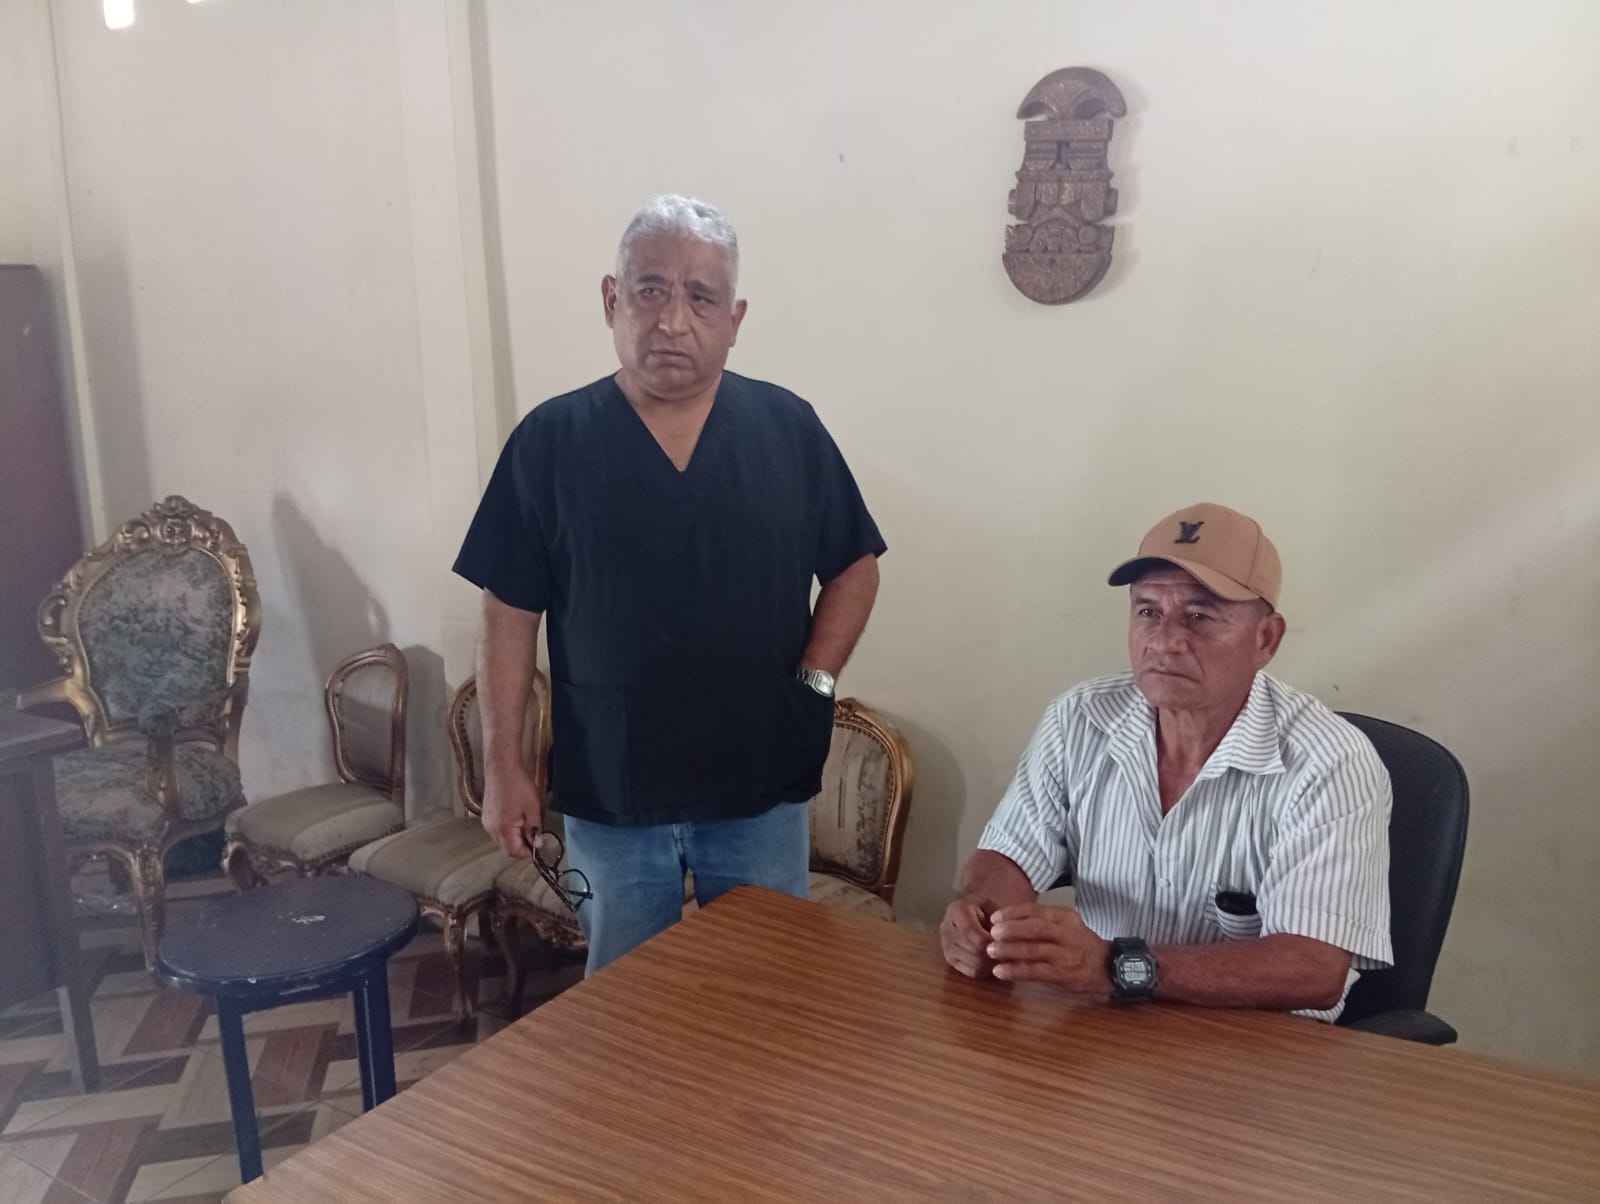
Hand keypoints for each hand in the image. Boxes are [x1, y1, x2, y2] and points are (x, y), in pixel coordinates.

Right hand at [482, 767, 541, 856]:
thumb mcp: (533, 808)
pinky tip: (516, 819)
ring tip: (526, 825)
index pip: (514, 852)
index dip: (527, 853)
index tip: (537, 847)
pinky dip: (507, 831)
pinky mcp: (486, 815)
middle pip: (506, 849)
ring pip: (501, 840)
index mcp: (503, 828)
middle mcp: (491, 828)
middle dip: (521, 847)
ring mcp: (487, 822)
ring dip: (514, 839)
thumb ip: (534, 828)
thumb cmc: (517, 784)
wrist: (502, 767)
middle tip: (533, 837)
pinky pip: (497, 831)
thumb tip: (537, 843)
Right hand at [940, 894, 996, 977]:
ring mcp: (946, 947)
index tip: (1003, 942)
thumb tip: (1002, 937)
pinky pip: (971, 971)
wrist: (968, 913)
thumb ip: (996, 918)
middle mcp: (946, 930)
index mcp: (956, 911)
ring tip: (1003, 958)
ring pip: (973, 963)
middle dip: (993, 953)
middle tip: (1009, 953)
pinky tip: (993, 963)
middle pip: (972, 949)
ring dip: (991, 963)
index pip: (969, 930)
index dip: (987, 940)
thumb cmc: (982, 908)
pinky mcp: (950, 960)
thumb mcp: (990, 905)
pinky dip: (986, 970)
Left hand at [987, 904, 1112, 993]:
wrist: (1108, 967)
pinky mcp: (1062, 974)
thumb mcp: (1067, 925)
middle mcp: (1066, 934)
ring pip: (1033, 950)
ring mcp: (1065, 955)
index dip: (1013, 913)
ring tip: (990, 951)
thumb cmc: (1080, 944)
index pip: (1036, 911)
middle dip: (1010, 929)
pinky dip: (1016, 971)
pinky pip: (1035, 972)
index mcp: (1065, 917)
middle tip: (991, 932)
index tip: (995, 917)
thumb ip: (1044, 921)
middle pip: (1035, 928)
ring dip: (1009, 950)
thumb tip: (1008, 921)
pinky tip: (1000, 972)